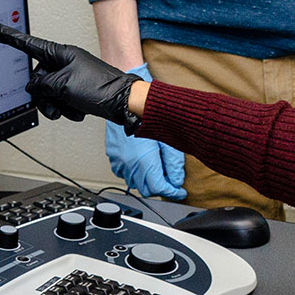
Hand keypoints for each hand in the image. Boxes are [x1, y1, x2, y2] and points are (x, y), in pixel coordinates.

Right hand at [0, 24, 142, 124]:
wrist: (123, 102)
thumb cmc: (100, 88)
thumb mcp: (63, 86)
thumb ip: (42, 84)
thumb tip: (34, 87)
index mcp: (61, 53)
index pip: (30, 45)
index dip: (11, 38)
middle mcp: (65, 62)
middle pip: (39, 78)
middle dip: (44, 96)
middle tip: (54, 104)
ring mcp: (71, 76)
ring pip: (49, 92)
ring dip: (57, 105)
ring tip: (69, 109)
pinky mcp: (77, 89)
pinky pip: (61, 100)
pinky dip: (67, 108)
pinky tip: (78, 111)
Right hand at [104, 66, 187, 198]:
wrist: (128, 102)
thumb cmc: (150, 116)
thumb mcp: (170, 141)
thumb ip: (174, 165)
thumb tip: (177, 182)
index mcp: (145, 163)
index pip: (160, 188)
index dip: (173, 192)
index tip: (180, 191)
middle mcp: (130, 165)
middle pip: (147, 190)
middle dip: (160, 188)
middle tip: (171, 182)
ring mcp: (120, 162)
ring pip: (134, 183)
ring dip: (146, 181)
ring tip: (157, 171)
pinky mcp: (114, 157)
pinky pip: (123, 173)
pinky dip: (133, 174)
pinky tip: (141, 165)